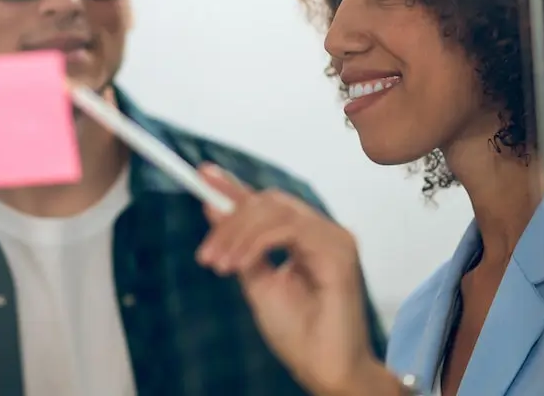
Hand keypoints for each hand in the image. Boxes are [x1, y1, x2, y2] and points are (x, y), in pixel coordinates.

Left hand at [195, 165, 394, 395]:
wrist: (322, 367)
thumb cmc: (298, 332)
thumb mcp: (255, 281)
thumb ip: (239, 244)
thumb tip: (213, 206)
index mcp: (305, 238)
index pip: (267, 203)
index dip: (235, 187)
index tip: (204, 176)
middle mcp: (323, 232)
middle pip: (269, 202)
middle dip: (230, 221)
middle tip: (206, 253)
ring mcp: (334, 239)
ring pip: (276, 211)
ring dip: (238, 235)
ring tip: (218, 265)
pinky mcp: (339, 251)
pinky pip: (289, 229)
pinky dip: (257, 243)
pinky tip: (239, 265)